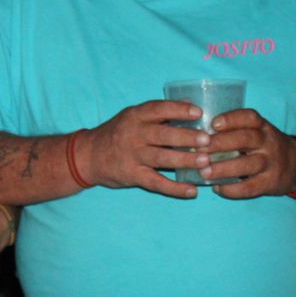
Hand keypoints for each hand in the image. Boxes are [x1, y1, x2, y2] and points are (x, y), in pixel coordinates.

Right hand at [79, 100, 209, 197]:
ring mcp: (132, 156)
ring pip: (162, 159)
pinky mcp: (132, 175)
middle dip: (186, 137)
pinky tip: (192, 191)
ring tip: (205, 162)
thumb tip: (192, 105)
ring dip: (185, 160)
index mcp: (135, 116)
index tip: (198, 112)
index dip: (179, 110)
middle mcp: (134, 135)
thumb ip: (159, 113)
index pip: (158, 109)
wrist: (88, 155)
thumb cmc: (117, 133)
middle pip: (163, 135)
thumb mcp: (132, 116)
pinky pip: (156, 183)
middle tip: (207, 140)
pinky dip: (174, 189)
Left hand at [196, 108, 295, 198]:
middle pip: (246, 139)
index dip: (231, 119)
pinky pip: (250, 187)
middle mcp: (268, 142)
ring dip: (223, 168)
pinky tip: (217, 188)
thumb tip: (194, 130)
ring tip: (204, 171)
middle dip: (220, 144)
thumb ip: (233, 130)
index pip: (249, 117)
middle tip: (198, 149)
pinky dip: (232, 189)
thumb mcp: (256, 132)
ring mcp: (271, 163)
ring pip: (248, 164)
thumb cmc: (263, 146)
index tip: (213, 124)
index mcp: (262, 127)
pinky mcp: (270, 183)